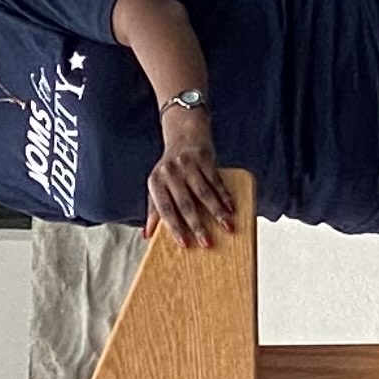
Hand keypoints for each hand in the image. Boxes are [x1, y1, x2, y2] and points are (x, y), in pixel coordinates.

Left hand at [145, 108, 235, 248]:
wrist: (184, 135)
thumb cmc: (169, 167)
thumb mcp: (157, 186)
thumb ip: (153, 211)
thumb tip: (146, 236)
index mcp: (155, 182)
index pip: (164, 209)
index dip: (174, 227)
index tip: (185, 243)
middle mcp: (170, 173)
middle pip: (186, 204)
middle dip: (198, 225)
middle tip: (207, 243)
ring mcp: (188, 165)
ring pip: (204, 194)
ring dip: (218, 213)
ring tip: (228, 228)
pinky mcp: (204, 159)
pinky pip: (216, 181)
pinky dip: (225, 196)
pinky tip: (232, 209)